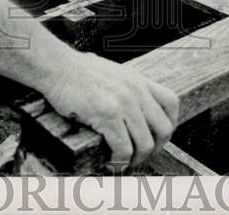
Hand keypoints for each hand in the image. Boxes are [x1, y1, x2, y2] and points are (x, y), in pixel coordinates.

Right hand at [43, 50, 178, 170]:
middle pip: (164, 129)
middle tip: (139, 156)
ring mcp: (124, 102)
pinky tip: (109, 162)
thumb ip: (125, 87)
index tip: (157, 138)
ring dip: (135, 160)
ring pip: (145, 144)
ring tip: (122, 163)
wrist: (56, 66)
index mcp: (138, 80)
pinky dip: (118, 161)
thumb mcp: (111, 72)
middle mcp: (136, 91)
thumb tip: (128, 106)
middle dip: (155, 149)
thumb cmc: (77, 70)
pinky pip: (123, 148)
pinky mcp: (107, 114)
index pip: (171, 103)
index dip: (169, 125)